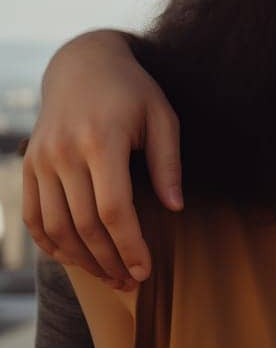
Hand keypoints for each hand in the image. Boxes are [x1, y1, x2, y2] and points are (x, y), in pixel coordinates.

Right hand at [22, 29, 182, 287]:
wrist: (82, 65)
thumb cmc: (133, 92)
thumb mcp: (162, 116)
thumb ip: (169, 163)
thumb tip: (176, 208)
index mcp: (102, 140)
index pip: (114, 208)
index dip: (130, 245)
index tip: (145, 270)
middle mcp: (65, 152)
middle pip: (84, 224)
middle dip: (109, 260)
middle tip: (130, 282)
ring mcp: (41, 160)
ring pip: (55, 226)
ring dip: (81, 259)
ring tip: (108, 276)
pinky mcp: (28, 165)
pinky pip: (33, 216)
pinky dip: (50, 243)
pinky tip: (74, 259)